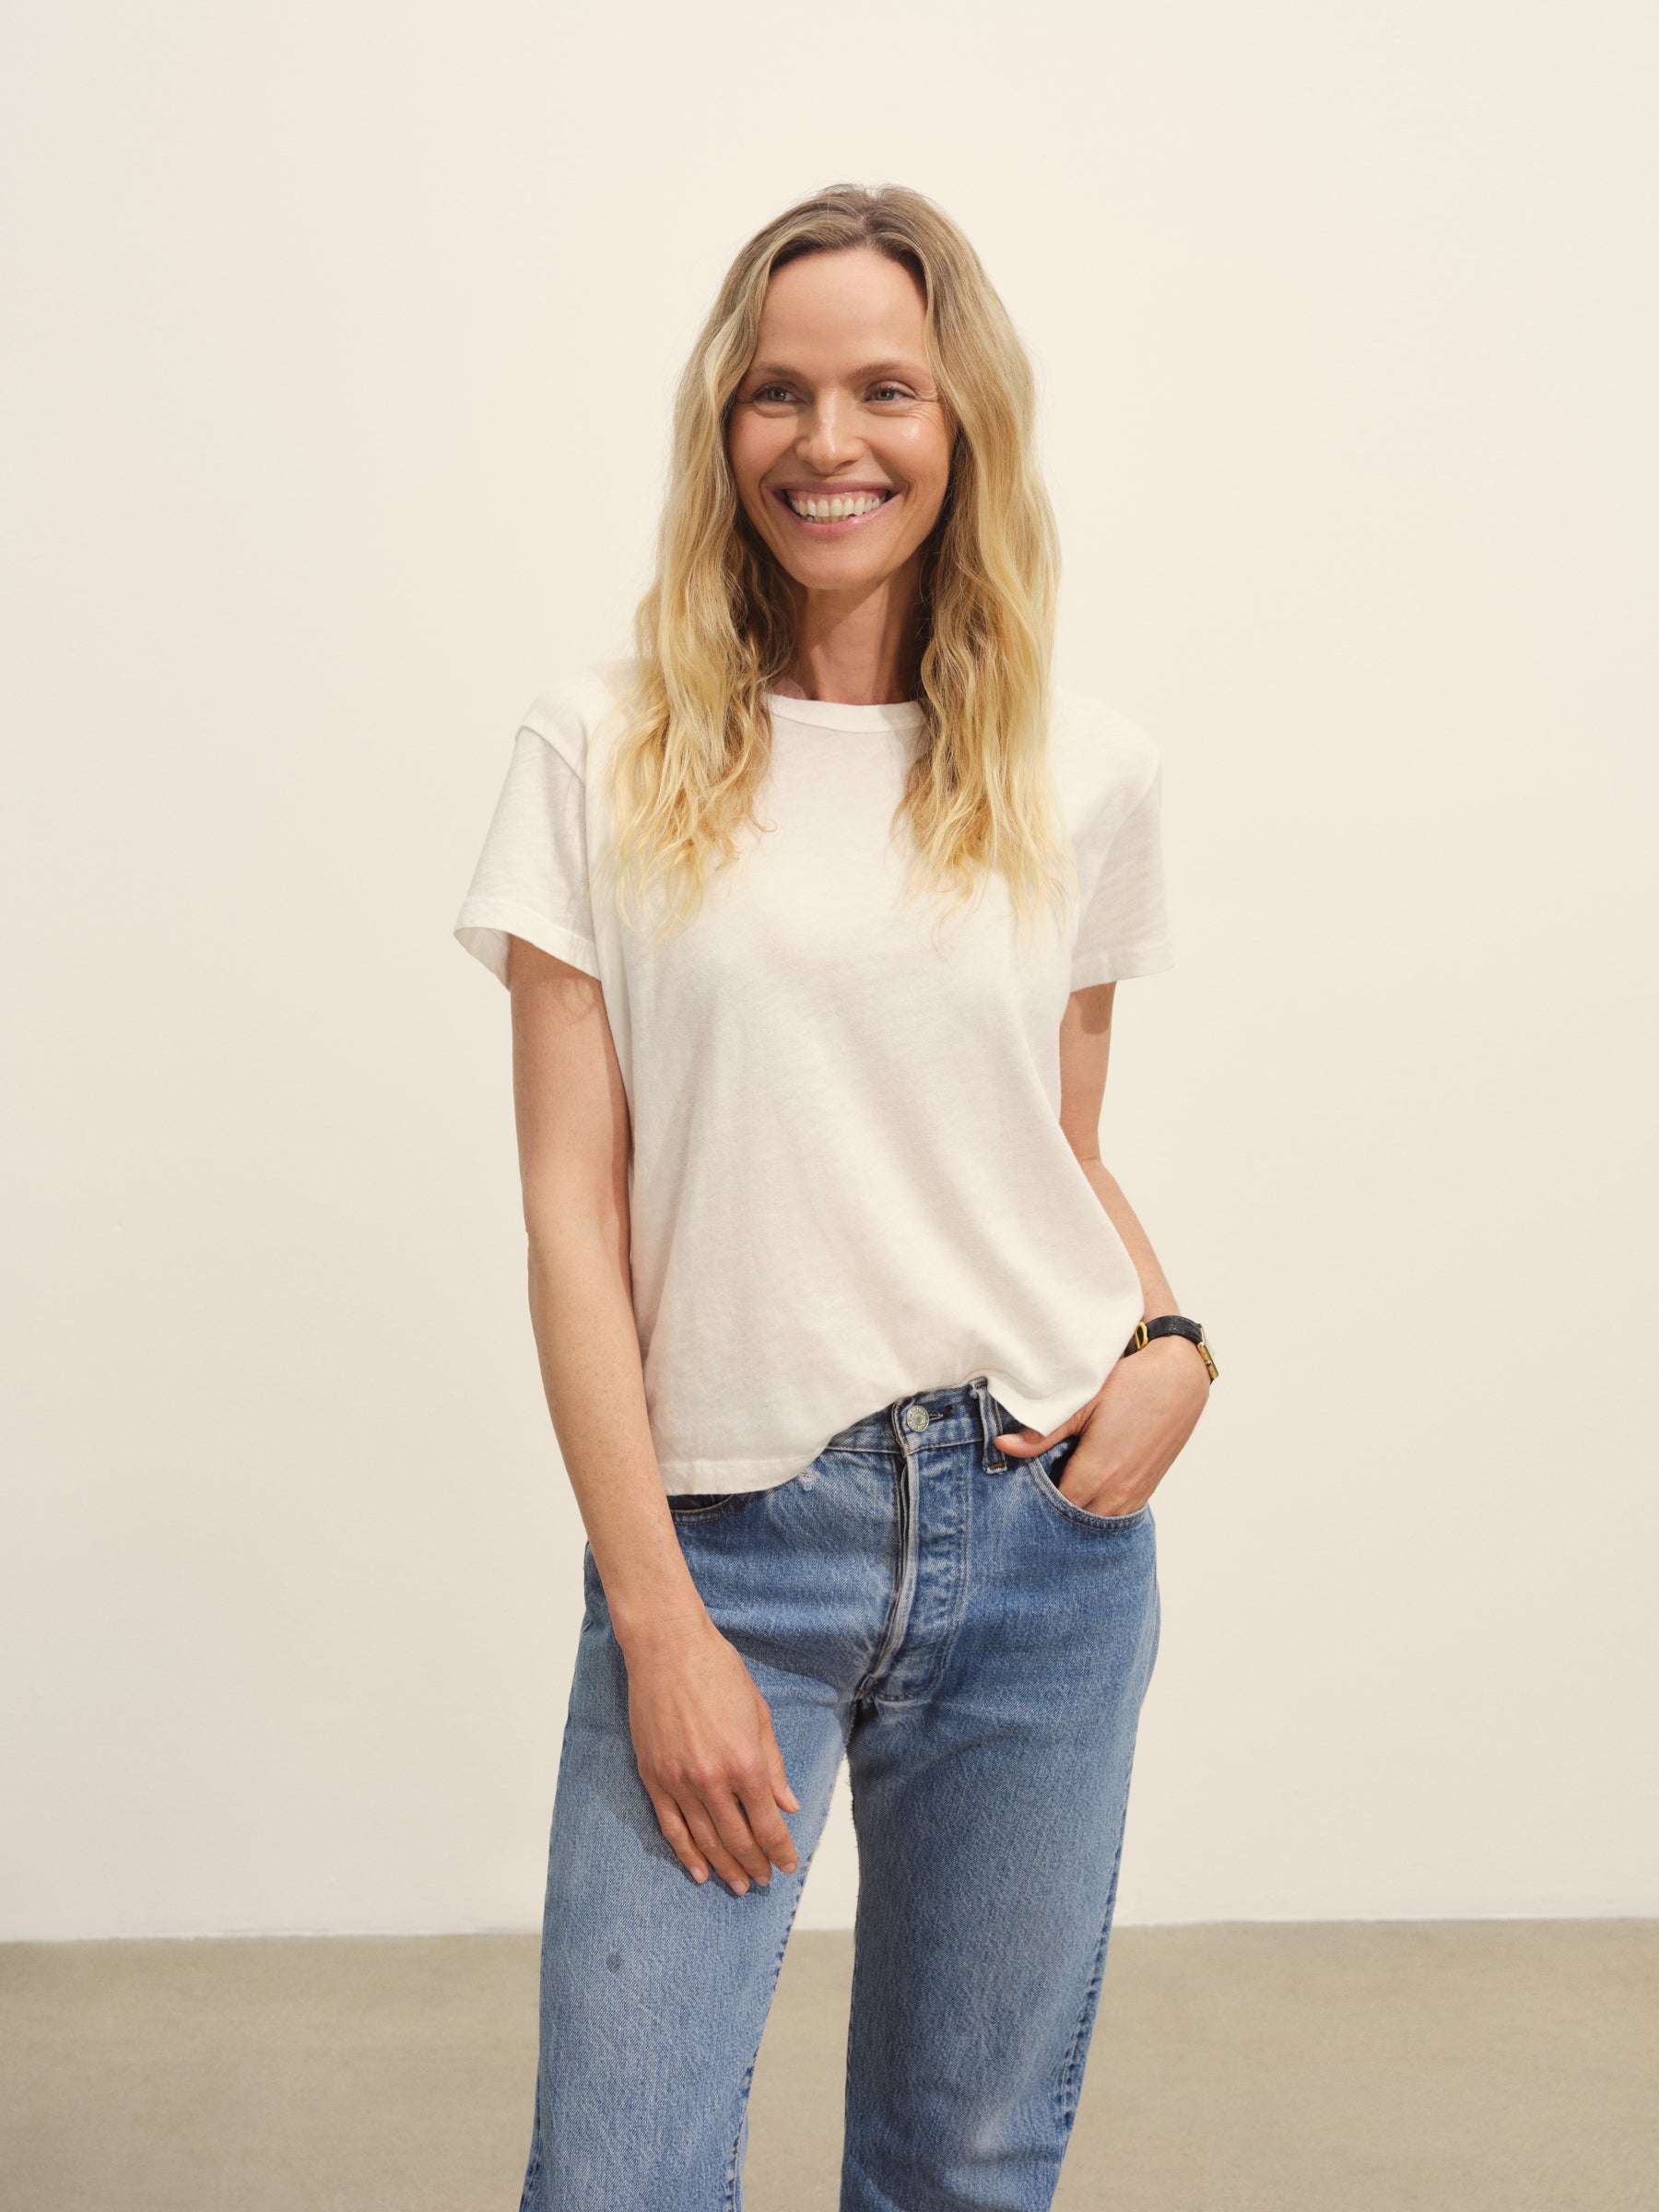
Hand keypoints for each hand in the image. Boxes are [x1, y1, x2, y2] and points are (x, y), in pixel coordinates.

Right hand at [621, 1611, 801, 1893]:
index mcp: (744, 1762)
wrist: (667, 1648)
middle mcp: (711, 1780)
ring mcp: (678, 1782)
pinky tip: (699, 1872)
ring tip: (738, 1885)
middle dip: (755, 1864)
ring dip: (725, 1867)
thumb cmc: (718, 1672)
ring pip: (705, 1840)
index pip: (767, 1823)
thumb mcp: (758, 1714)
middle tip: (764, 1881)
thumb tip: (788, 1805)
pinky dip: (686, 1854)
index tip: (787, 1866)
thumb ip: (773, 1765)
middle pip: (737, 1839)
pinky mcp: (653, 1778)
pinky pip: (671, 1828)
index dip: (780, 1850)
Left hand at [994, 1336, 1210, 1517]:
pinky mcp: (1147, 1489)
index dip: (1034, 1505)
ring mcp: (1136, 1494)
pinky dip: (1099, 1510)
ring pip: (1098, 1523)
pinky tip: (1085, 1492)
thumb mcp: (1081, 1404)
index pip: (1055, 1510)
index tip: (1018, 1493)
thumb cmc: (1130, 1384)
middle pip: (1075, 1522)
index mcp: (1098, 1473)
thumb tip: (1003, 1447)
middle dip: (1053, 1513)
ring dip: (1078, 1513)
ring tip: (1057, 1493)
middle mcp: (1119, 1492)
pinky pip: (1118, 1515)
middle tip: (1032, 1495)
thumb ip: (1042, 1433)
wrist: (1179, 1378)